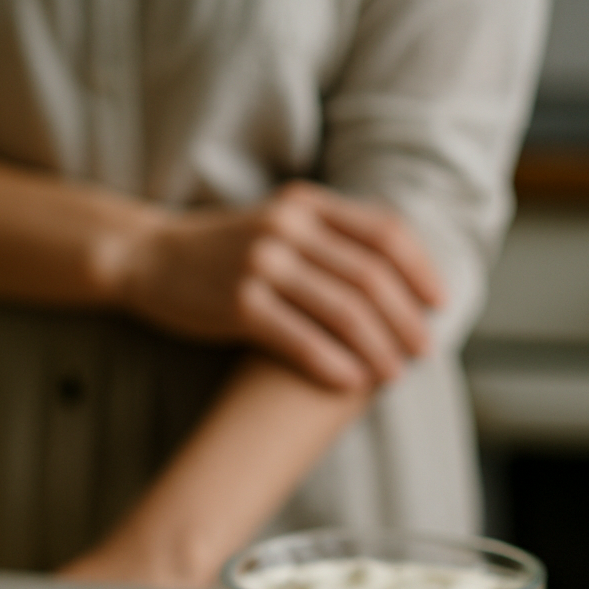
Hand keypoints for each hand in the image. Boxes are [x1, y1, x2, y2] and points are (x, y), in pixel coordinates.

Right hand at [112, 181, 443, 389]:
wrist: (148, 258)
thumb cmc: (220, 251)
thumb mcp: (277, 226)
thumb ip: (328, 237)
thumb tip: (394, 276)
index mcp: (306, 205)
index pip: (386, 233)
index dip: (421, 270)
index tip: (439, 304)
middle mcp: (288, 229)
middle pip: (371, 276)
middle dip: (406, 319)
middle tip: (423, 351)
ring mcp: (262, 265)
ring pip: (343, 311)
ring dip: (378, 347)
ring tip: (392, 374)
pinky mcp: (238, 304)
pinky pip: (300, 338)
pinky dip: (332, 363)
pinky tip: (350, 383)